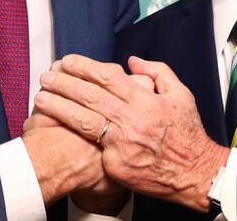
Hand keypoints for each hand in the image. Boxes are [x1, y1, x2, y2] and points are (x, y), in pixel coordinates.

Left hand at [35, 54, 228, 211]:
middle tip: (46, 76)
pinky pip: (91, 148)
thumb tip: (132, 61)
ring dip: (58, 107)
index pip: (107, 76)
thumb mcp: (181, 95)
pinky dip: (70, 137)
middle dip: (64, 83)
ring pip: (83, 120)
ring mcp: (122, 143)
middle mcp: (131, 120)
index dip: (84, 67)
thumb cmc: (188, 134)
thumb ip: (158, 72)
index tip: (66, 61)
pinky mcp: (116, 165)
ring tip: (41, 97)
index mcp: (145, 100)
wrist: (195, 174)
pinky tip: (53, 130)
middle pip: (89, 95)